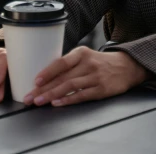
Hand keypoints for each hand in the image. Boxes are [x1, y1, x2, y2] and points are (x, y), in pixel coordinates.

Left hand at [24, 46, 150, 106]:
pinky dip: (68, 100)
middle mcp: (88, 64)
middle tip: (30, 97)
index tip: (35, 81)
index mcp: (81, 53)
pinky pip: (82, 95)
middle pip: (62, 77)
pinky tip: (58, 103)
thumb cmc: (99, 62)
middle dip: (43, 88)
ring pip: (70, 86)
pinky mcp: (101, 89)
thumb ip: (68, 64)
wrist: (126, 67)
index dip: (47, 72)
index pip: (61, 62)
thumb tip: (44, 76)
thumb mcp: (85, 56)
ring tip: (39, 101)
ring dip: (52, 95)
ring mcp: (95, 77)